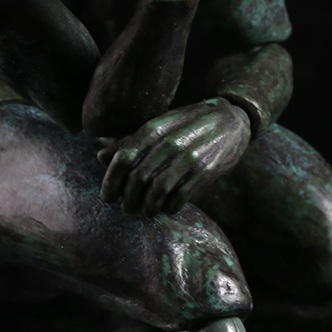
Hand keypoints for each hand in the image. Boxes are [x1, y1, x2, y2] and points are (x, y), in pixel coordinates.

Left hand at [98, 99, 251, 215]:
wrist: (231, 120)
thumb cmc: (187, 124)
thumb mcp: (158, 126)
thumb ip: (130, 141)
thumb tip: (101, 157)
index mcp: (153, 129)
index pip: (123, 159)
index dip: (110, 181)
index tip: (107, 197)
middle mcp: (169, 142)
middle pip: (138, 178)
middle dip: (128, 199)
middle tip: (127, 208)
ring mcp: (189, 157)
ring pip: (157, 191)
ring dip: (147, 207)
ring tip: (146, 211)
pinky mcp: (205, 171)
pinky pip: (180, 197)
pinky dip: (169, 207)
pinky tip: (167, 208)